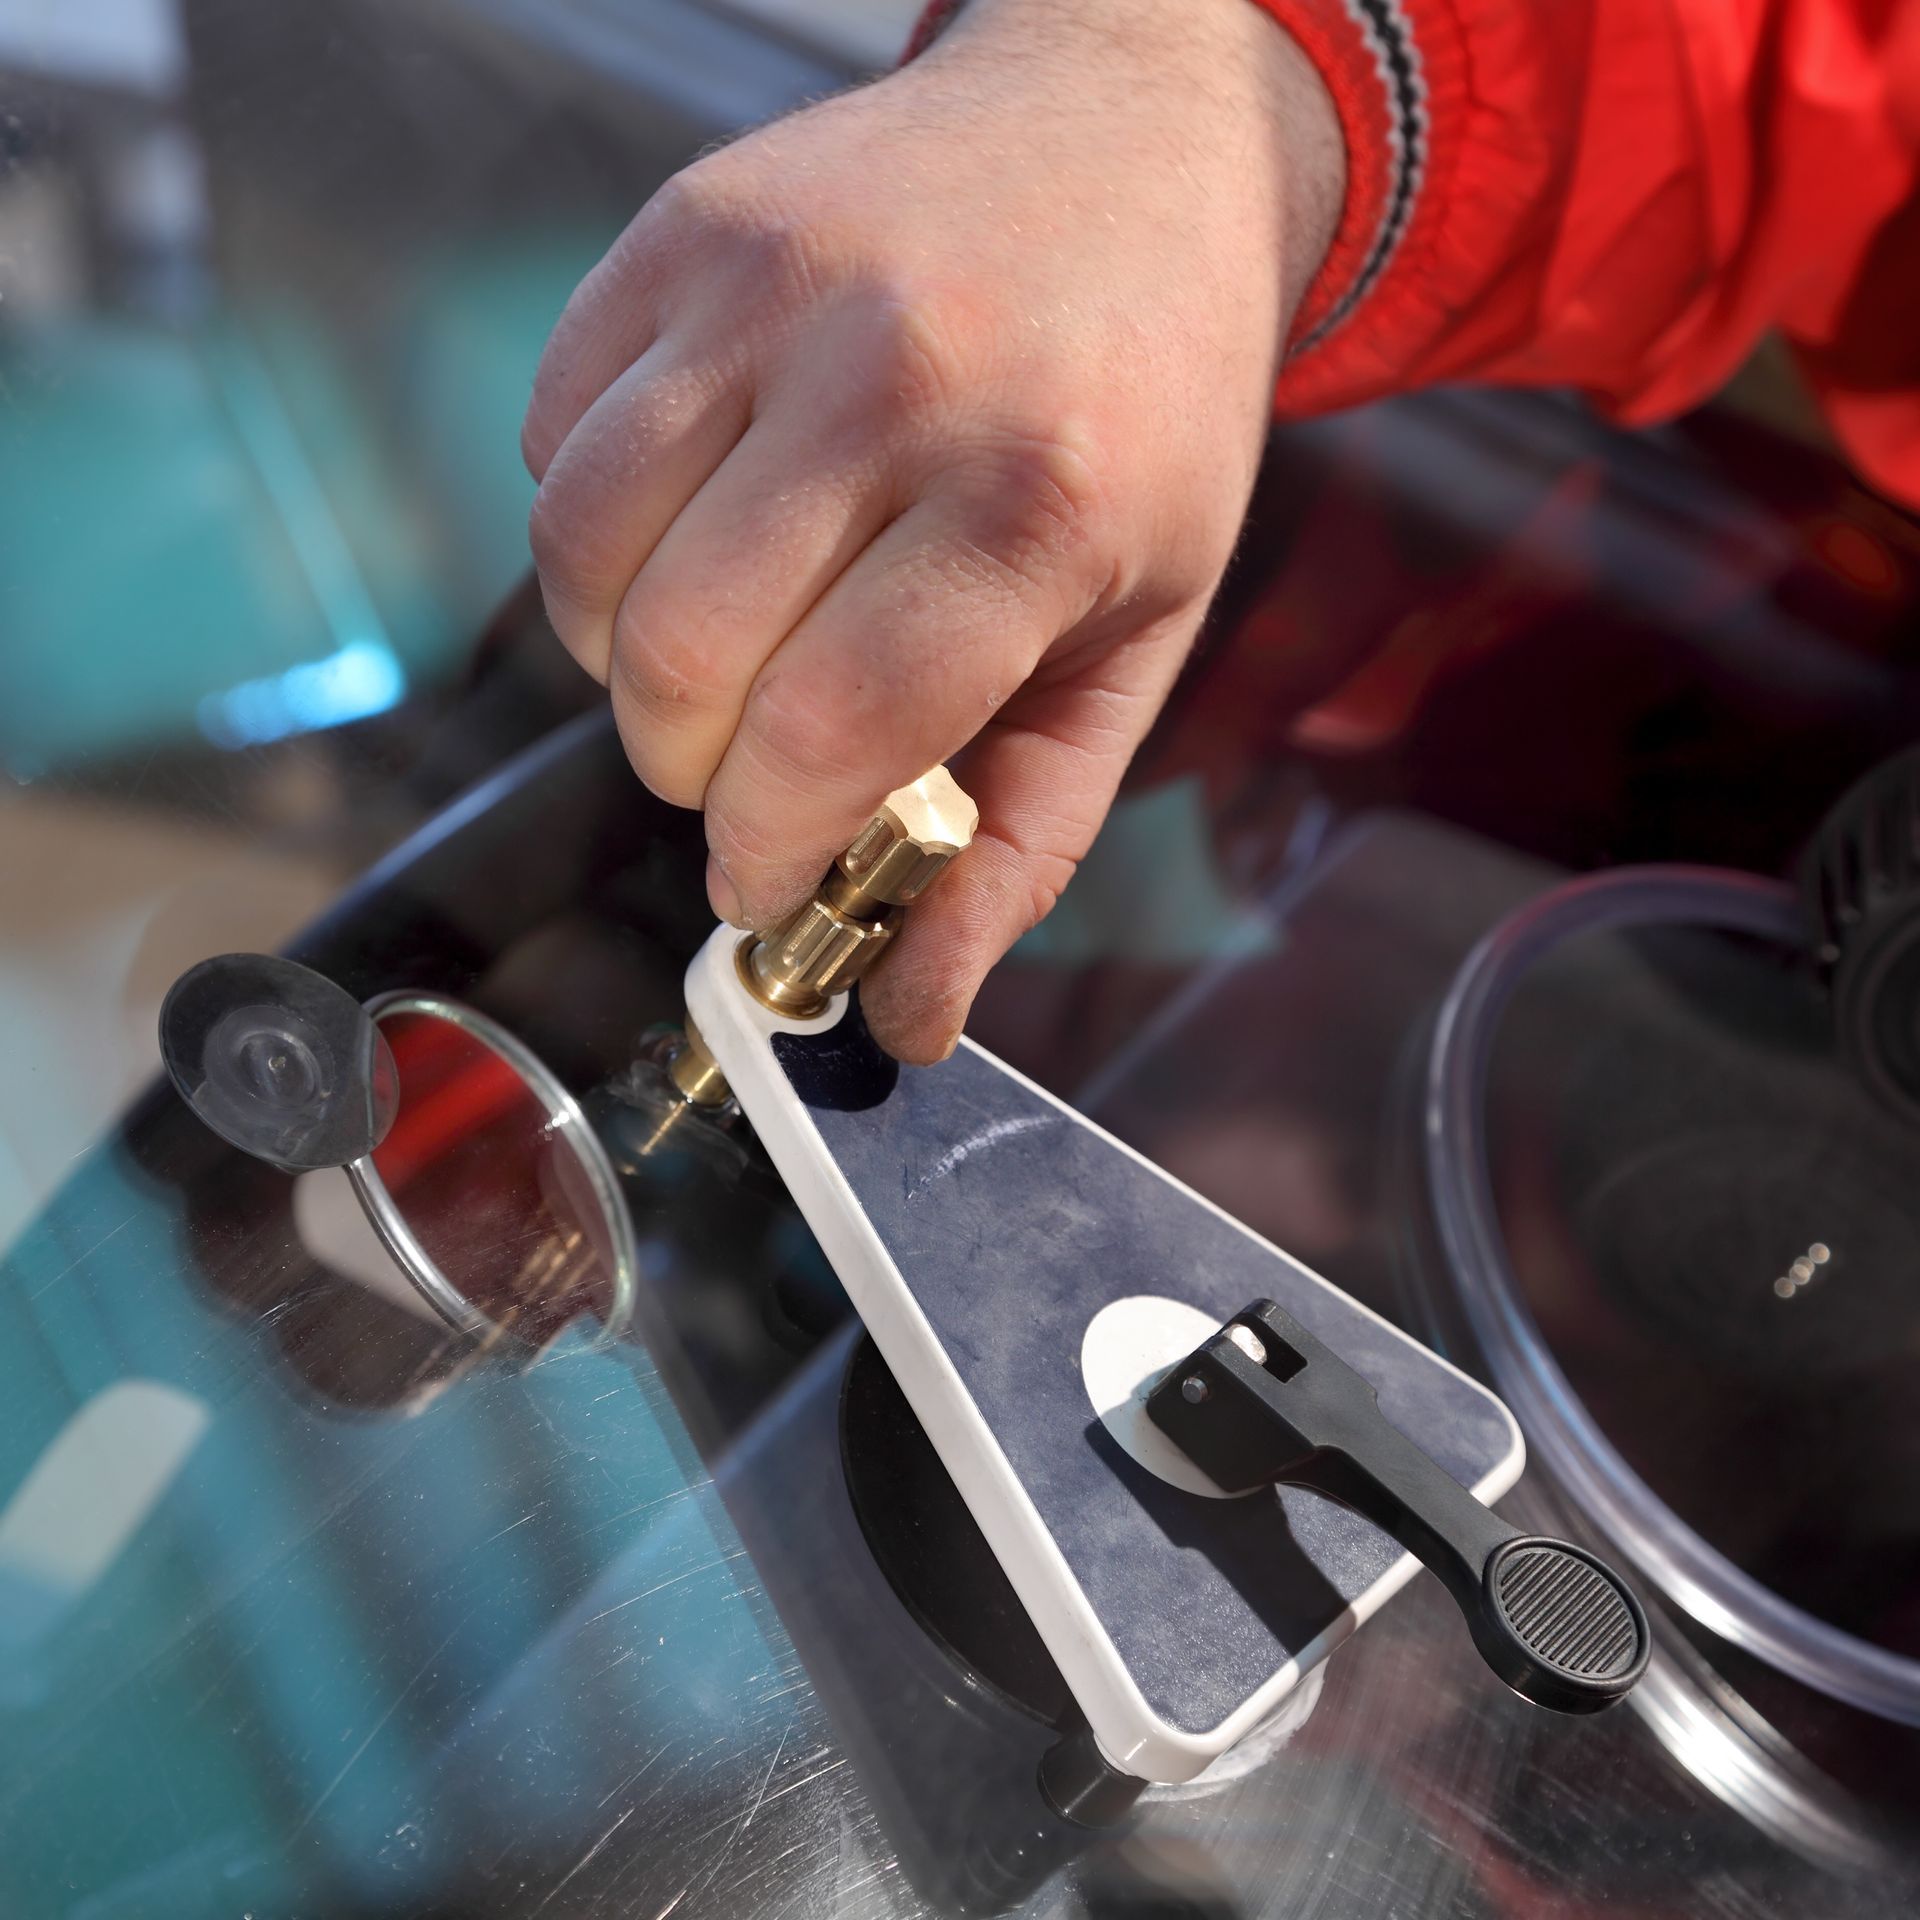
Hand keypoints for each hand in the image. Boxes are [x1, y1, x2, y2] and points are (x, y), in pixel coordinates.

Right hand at [522, 0, 1342, 1059]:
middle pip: (683, 660)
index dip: (766, 848)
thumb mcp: (1140, 636)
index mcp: (1036, 500)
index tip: (762, 879)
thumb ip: (1024, 837)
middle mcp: (893, 378)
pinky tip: (690, 530)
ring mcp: (772, 289)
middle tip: (745, 772)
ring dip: (621, 666)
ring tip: (711, 660)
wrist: (1124, 137)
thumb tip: (909, 1012)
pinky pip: (558, 439)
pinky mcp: (684, 233)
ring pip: (586, 556)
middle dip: (690, 774)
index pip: (831, 732)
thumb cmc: (1145, 411)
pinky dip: (594, 533)